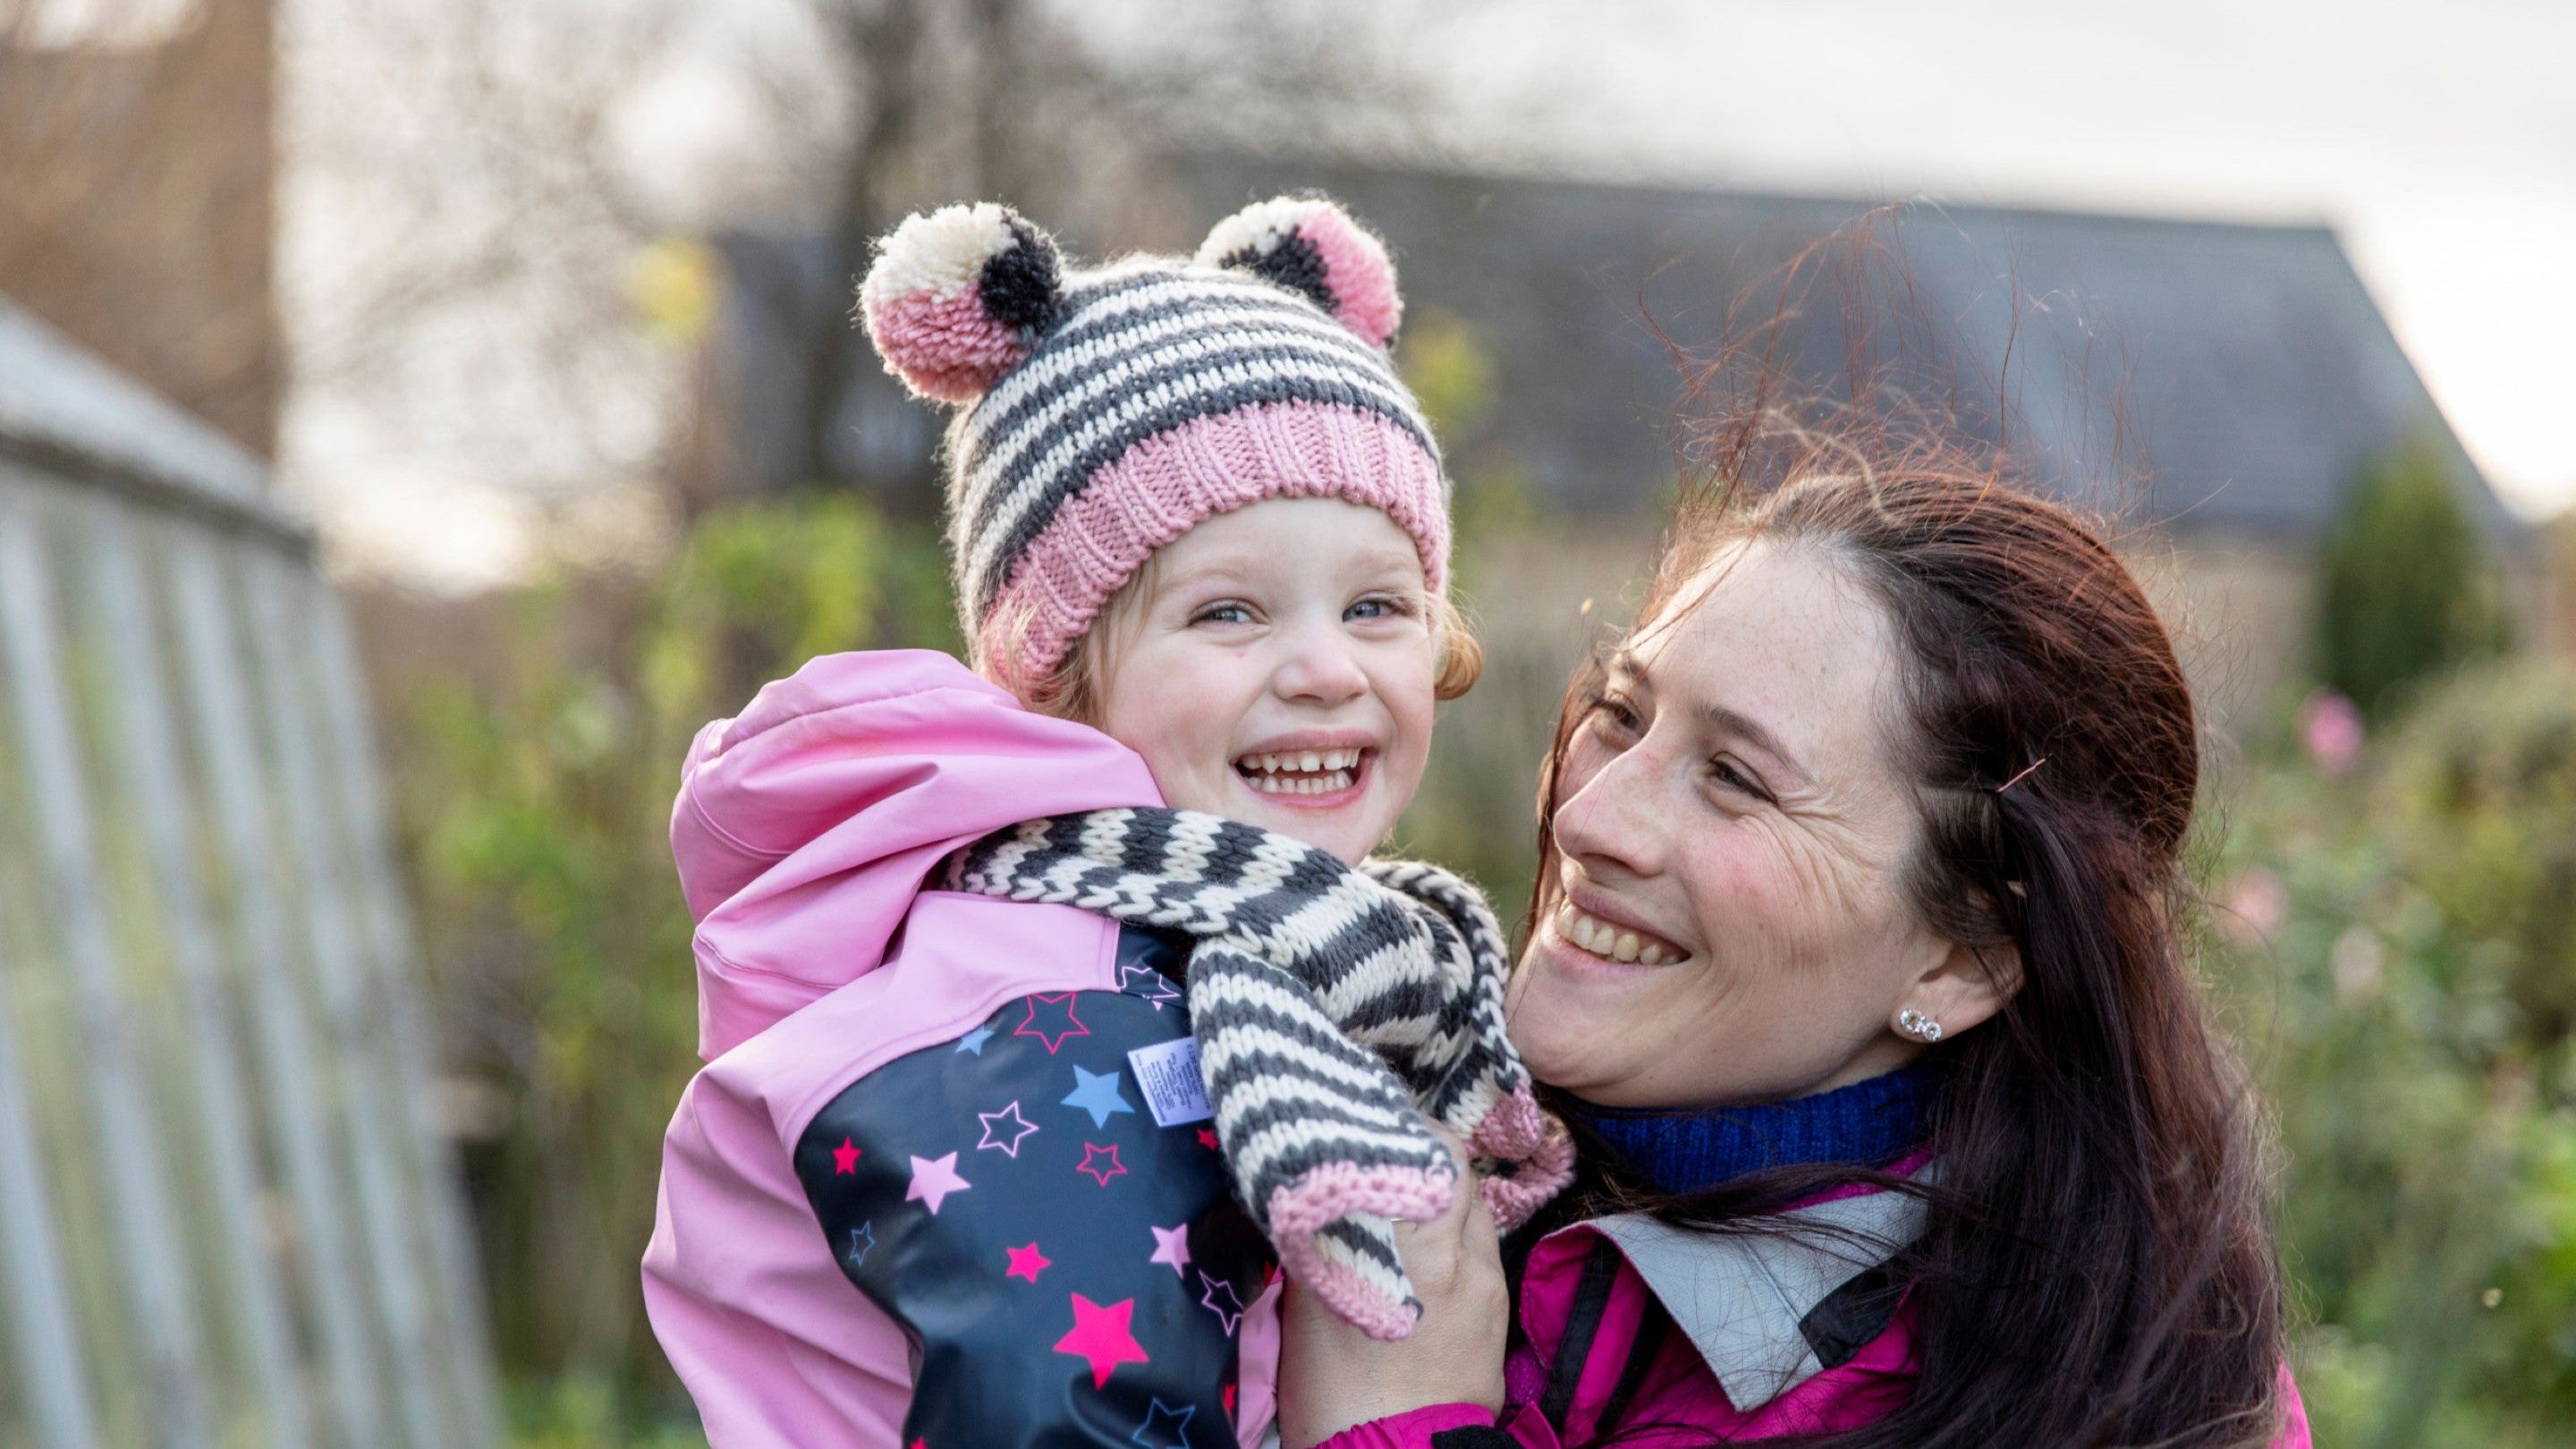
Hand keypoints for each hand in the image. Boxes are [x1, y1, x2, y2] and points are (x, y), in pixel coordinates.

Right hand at [1276, 1130, 1511, 1448]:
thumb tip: (1326, 1188)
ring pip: (1470, 1191)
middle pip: (1445, 1154)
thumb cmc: (1326, 1389)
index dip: (1379, 1118)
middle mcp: (1430, 1244)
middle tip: (1393, 1134)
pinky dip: (1461, 1221)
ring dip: (1446, 1177)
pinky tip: (1437, 1234)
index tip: (1360, 1109)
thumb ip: (1322, 1236)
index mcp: (1370, 1241)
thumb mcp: (1304, 1303)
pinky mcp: (1496, 1294)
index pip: (1389, 1146)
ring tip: (1417, 1180)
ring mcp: (1473, 1269)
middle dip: (1422, 1136)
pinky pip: (1482, 1234)